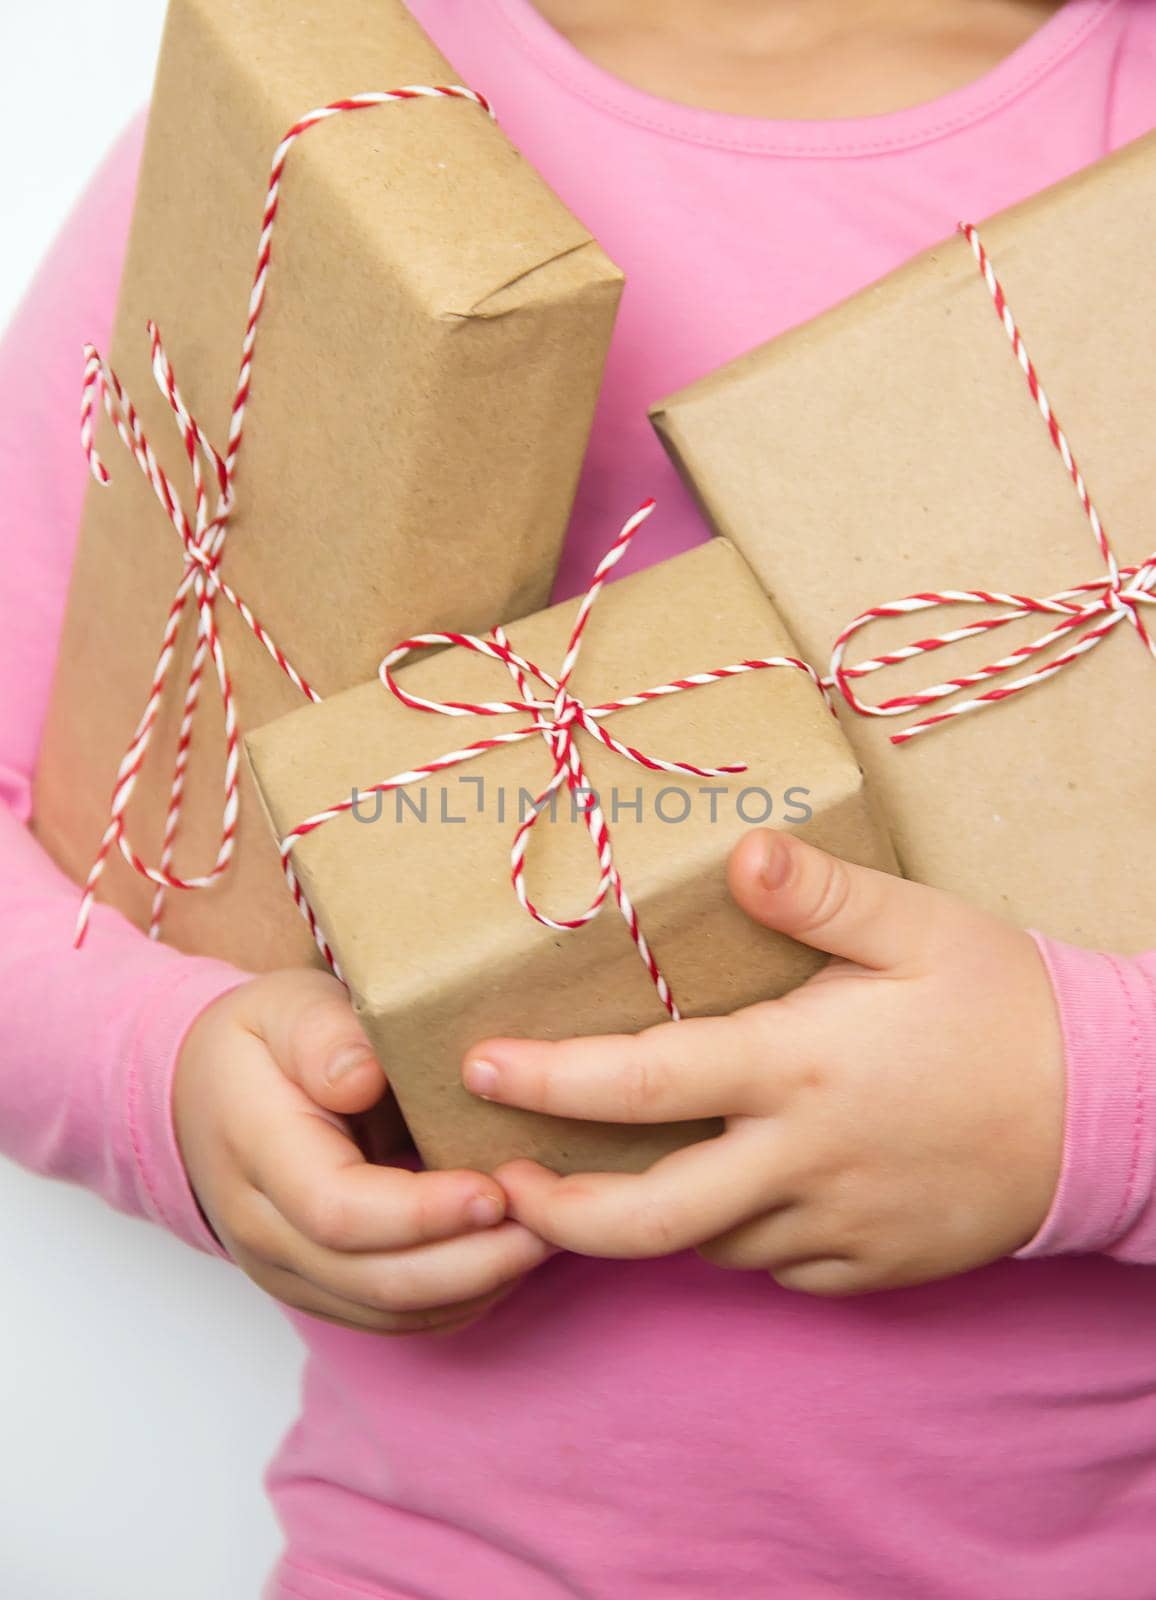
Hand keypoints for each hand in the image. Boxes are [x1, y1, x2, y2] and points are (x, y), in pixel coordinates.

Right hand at [175, 971, 550, 1333]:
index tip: (496, 1188)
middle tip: (548, 1218)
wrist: (202, 1095)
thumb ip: (323, 1034)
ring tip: (546, 1233)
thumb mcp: (286, 1006)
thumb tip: (362, 1077)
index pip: (339, 1210)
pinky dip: (460, 1297)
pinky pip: (395, 1316)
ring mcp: (289, 1271)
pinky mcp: (319, 1288)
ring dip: (477, 1284)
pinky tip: (509, 1254)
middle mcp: (264, 1230)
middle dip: (473, 1261)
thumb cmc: (264, 1041)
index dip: (424, 1212)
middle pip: (375, 1281)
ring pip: (390, 1311)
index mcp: (256, 1151)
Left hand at [462, 831, 1064, 1296]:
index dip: (546, 1083)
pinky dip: (733, 1242)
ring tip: (602, 1182)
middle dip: (556, 1211)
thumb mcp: (919, 925)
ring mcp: (836, 1228)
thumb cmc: (1006, 1005)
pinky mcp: (871, 1268)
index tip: (476, 1072)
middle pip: (647, 1217)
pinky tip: (729, 1199)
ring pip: (706, 1247)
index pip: (643, 1085)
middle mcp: (801, 1161)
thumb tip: (739, 852)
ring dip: (645, 1221)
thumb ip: (818, 893)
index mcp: (798, 1067)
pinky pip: (775, 1271)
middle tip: (499, 1184)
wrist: (1114, 1111)